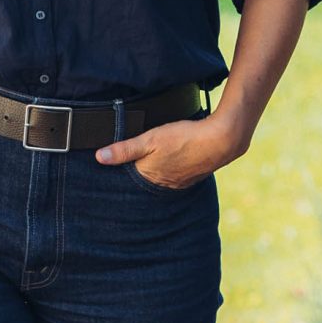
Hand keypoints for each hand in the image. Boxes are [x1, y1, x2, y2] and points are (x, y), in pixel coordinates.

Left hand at [95, 109, 249, 189]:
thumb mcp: (150, 139)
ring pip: (163, 176)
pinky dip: (173, 167)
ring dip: (158, 169)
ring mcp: (182, 181)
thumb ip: (125, 149)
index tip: (115, 167)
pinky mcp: (195, 174)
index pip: (130, 177)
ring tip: (153, 159)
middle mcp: (166, 183)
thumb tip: (99, 157)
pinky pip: (178, 173)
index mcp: (151, 177)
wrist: (222, 139)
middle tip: (132, 162)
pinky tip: (175, 157)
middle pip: (147, 178)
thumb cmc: (183, 138)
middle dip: (140, 171)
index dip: (123, 170)